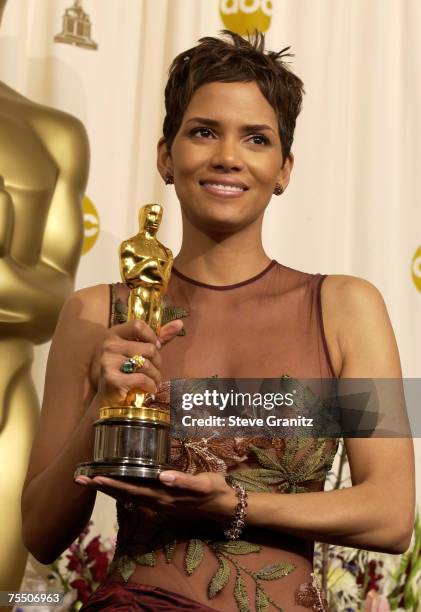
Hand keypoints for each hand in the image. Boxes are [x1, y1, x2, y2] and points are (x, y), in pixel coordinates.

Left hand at [75, 470, 235, 520]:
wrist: (224, 506)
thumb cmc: (213, 489)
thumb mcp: (203, 483)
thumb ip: (183, 481)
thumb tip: (163, 477)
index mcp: (163, 495)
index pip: (132, 489)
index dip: (113, 483)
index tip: (95, 477)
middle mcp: (157, 501)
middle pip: (125, 493)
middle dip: (103, 487)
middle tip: (80, 479)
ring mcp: (159, 504)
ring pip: (129, 496)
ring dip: (110, 490)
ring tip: (91, 482)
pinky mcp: (162, 502)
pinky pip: (138, 497)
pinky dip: (124, 491)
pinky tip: (115, 487)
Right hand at [96, 318, 182, 404]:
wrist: (109, 398)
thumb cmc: (127, 370)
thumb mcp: (141, 350)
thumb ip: (159, 337)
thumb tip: (179, 323)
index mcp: (114, 334)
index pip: (138, 325)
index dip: (152, 336)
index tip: (155, 347)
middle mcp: (109, 345)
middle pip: (148, 348)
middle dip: (157, 362)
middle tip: (155, 371)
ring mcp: (108, 362)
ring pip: (146, 364)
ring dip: (155, 376)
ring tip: (153, 381)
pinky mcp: (112, 379)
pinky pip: (141, 379)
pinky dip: (150, 386)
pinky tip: (149, 389)